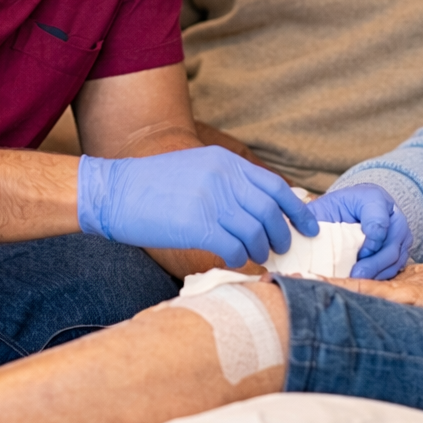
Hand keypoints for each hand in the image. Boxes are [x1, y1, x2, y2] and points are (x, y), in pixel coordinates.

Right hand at [78, 148, 318, 267]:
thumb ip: (226, 182)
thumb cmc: (150, 186)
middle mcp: (222, 177)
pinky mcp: (198, 226)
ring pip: (255, 232)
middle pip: (269, 212)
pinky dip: (241, 259)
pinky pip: (235, 248)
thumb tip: (258, 207)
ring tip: (257, 256)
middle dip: (281, 234)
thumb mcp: (194, 168)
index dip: (296, 210)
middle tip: (282, 248)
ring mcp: (211, 201)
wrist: (113, 193)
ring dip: (260, 249)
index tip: (308, 226)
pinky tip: (236, 261)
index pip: (274, 186)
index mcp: (224, 162)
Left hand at [309, 184, 411, 279]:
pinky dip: (383, 275)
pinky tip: (367, 281)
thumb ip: (310, 220)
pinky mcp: (403, 247)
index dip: (369, 243)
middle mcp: (392, 212)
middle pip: (391, 243)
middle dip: (373, 263)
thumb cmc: (333, 211)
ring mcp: (401, 230)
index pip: (379, 223)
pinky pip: (398, 265)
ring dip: (378, 272)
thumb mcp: (321, 209)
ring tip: (359, 281)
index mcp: (373, 197)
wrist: (350, 210)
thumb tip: (298, 234)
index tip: (356, 256)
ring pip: (397, 256)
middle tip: (356, 276)